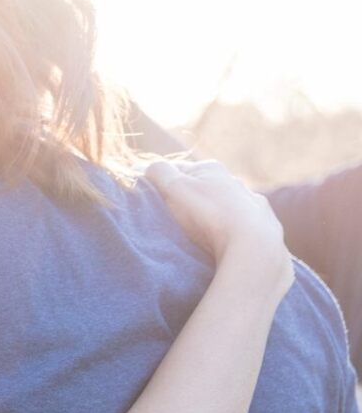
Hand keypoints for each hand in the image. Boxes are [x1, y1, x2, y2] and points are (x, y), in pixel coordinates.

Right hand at [145, 160, 290, 293]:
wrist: (253, 245)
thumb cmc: (209, 214)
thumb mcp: (175, 188)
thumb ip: (160, 172)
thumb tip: (148, 167)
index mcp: (211, 170)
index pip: (177, 170)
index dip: (161, 182)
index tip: (150, 198)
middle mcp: (235, 182)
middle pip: (203, 188)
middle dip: (188, 199)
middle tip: (172, 218)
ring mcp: (252, 204)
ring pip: (225, 206)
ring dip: (213, 214)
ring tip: (200, 234)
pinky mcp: (264, 226)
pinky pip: (242, 225)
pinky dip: (233, 230)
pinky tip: (227, 242)